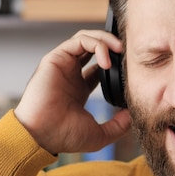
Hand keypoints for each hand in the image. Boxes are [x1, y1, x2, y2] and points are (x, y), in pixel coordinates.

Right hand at [14, 30, 130, 154]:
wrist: (41, 134)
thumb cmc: (63, 136)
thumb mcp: (99, 134)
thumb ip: (118, 126)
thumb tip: (133, 115)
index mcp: (79, 88)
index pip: (99, 67)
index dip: (116, 64)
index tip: (131, 69)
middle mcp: (70, 74)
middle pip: (94, 47)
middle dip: (113, 45)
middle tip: (129, 53)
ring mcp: (63, 65)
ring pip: (87, 39)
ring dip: (106, 40)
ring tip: (120, 50)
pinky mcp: (56, 58)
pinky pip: (79, 41)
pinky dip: (97, 44)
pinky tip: (106, 61)